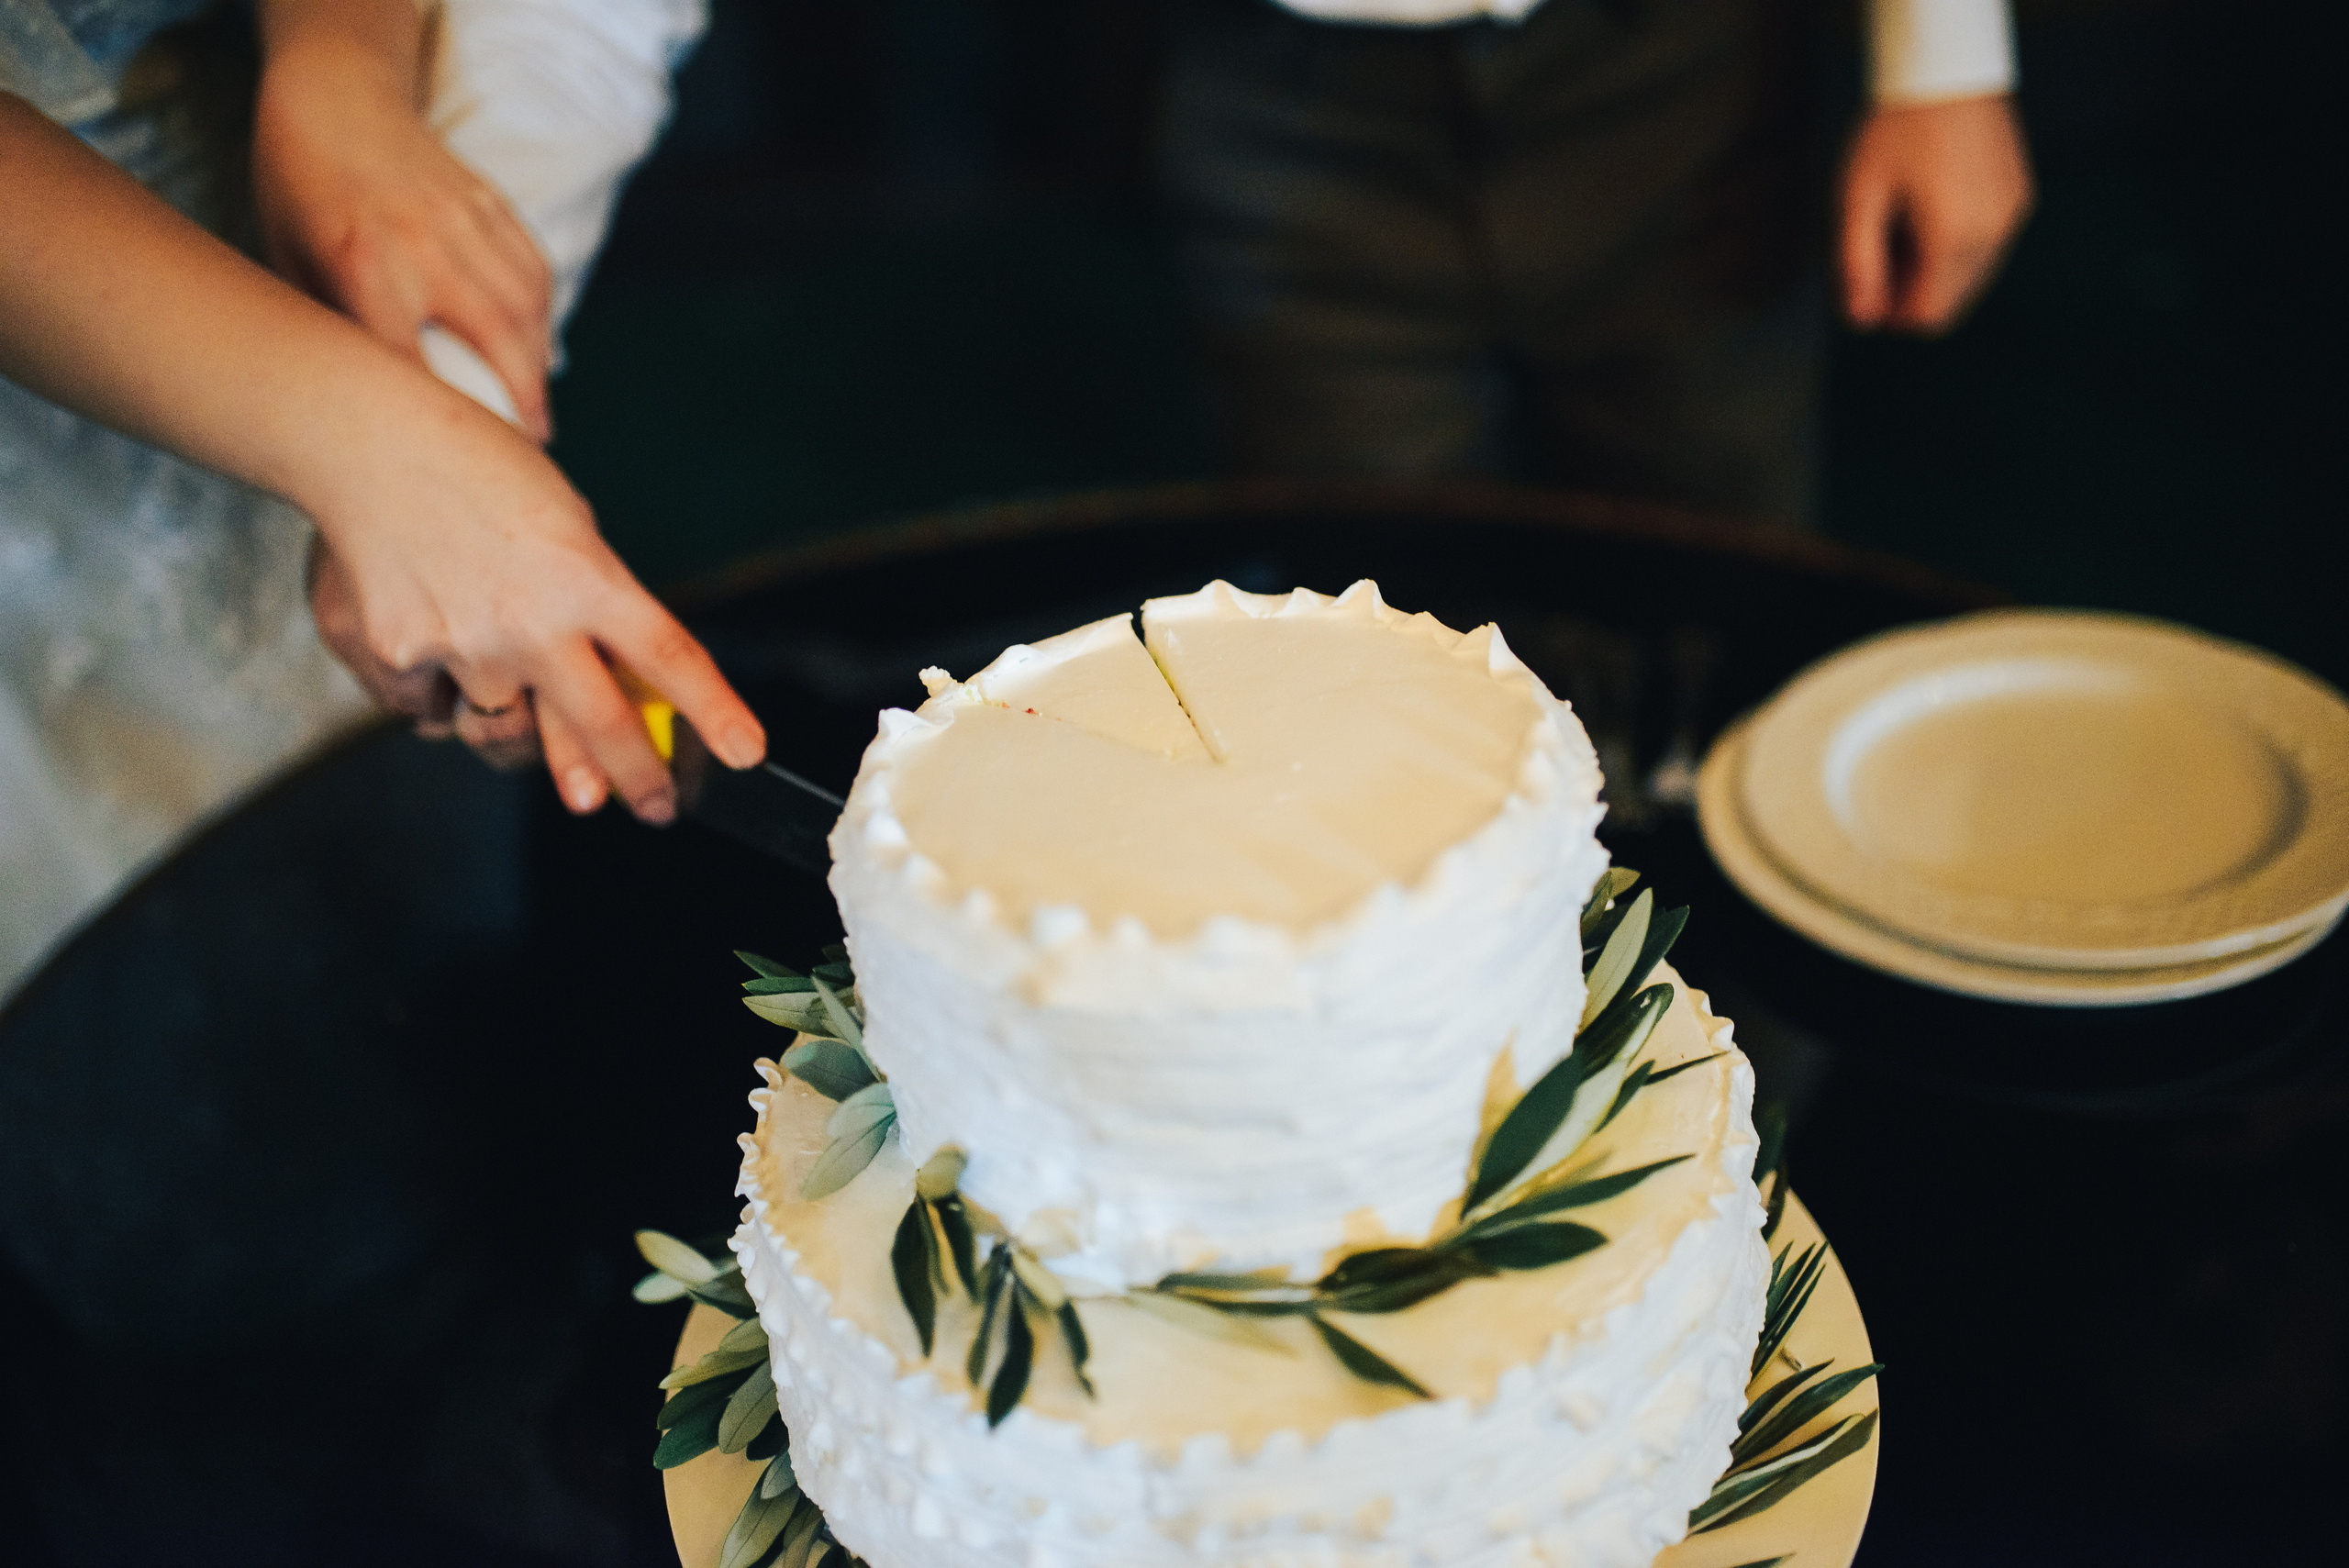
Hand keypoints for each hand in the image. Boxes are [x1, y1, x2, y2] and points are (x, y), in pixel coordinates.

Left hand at [252, 17, 554, 438]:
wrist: (333, 94)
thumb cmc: (298, 187)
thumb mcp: (288, 264)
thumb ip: (330, 326)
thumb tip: (360, 397)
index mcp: (364, 265)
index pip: (416, 367)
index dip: (448, 421)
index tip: (465, 462)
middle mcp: (425, 245)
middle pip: (497, 341)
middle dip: (522, 402)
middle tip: (530, 450)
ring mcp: (467, 219)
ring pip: (527, 308)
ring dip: (538, 364)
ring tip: (537, 407)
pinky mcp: (491, 203)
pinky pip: (533, 271)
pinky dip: (541, 316)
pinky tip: (534, 346)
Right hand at [307, 404, 764, 822]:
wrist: (366, 441)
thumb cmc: (479, 472)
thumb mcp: (567, 525)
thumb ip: (594, 602)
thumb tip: (615, 686)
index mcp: (587, 577)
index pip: (669, 658)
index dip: (714, 713)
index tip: (747, 755)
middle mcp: (532, 622)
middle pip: (603, 727)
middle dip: (637, 779)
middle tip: (655, 806)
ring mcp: (464, 646)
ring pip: (505, 730)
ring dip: (514, 721)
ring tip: (499, 667)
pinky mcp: (400, 657)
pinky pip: (430, 711)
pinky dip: (435, 688)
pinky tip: (428, 630)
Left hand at [1839, 94, 2034, 334]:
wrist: (1948, 73)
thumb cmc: (1895, 132)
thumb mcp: (1860, 197)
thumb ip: (1857, 263)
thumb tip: (1860, 321)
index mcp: (1952, 238)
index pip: (1927, 318)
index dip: (1890, 315)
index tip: (1865, 285)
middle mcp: (1993, 235)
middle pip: (1952, 303)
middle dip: (1911, 292)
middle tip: (1879, 250)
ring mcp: (2012, 217)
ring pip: (1972, 279)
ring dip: (1934, 271)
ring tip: (1903, 226)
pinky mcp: (2020, 200)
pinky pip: (1988, 248)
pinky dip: (1958, 247)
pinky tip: (1931, 210)